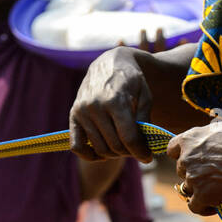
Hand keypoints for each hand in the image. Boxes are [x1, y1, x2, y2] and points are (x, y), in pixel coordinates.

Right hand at [69, 46, 152, 163]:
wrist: (109, 64)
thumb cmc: (131, 82)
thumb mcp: (145, 97)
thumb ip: (145, 121)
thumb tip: (143, 147)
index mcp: (116, 100)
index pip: (129, 138)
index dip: (141, 152)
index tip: (147, 157)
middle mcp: (96, 106)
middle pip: (115, 146)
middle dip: (129, 152)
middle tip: (135, 148)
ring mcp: (82, 111)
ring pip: (100, 149)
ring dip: (114, 154)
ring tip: (123, 146)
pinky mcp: (74, 115)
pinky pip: (77, 146)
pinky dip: (89, 155)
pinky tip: (102, 153)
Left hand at [167, 120, 221, 214]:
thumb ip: (207, 136)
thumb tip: (206, 139)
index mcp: (190, 138)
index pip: (172, 149)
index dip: (180, 155)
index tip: (191, 160)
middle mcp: (187, 158)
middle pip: (181, 170)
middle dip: (194, 173)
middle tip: (211, 176)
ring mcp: (193, 178)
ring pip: (188, 189)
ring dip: (199, 190)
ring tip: (216, 192)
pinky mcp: (202, 196)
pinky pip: (194, 206)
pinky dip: (203, 208)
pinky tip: (214, 206)